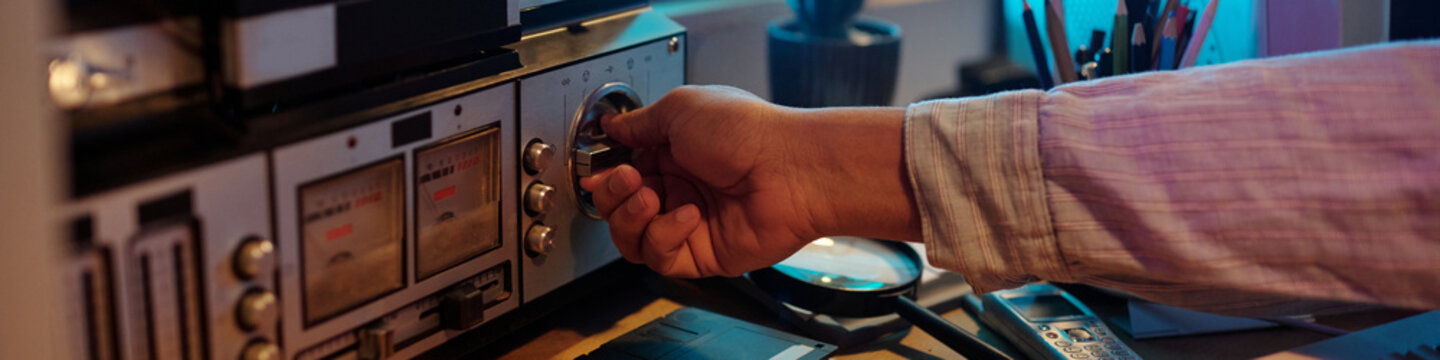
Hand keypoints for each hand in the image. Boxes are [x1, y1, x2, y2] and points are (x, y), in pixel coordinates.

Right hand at [579, 85, 918, 277]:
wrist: (791, 170)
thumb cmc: (746, 133)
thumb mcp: (681, 109)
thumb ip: (640, 122)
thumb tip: (613, 125)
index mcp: (672, 153)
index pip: (620, 173)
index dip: (604, 175)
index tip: (598, 169)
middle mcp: (679, 189)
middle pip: (619, 209)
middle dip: (613, 195)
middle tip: (626, 180)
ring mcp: (689, 224)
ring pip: (632, 239)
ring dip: (630, 218)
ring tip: (649, 198)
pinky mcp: (701, 253)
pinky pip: (661, 256)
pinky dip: (664, 235)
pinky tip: (687, 215)